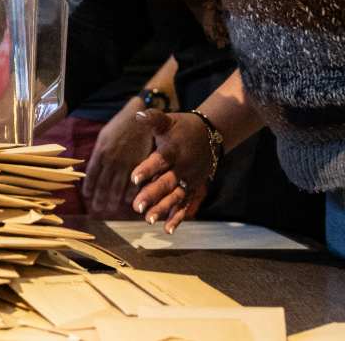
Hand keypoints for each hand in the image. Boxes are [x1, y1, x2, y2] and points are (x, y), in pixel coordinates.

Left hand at [82, 100, 154, 218]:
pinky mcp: (140, 164)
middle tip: (97, 209)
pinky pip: (134, 183)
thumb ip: (99, 153)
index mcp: (100, 152)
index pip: (91, 175)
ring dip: (112, 200)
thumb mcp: (104, 136)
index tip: (87, 197)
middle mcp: (111, 159)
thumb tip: (93, 169)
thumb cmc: (120, 125)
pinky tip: (128, 201)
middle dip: (99, 198)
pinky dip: (130, 194)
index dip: (89, 187)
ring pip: (117, 187)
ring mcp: (125, 162)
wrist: (140, 115)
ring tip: (109, 209)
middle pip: (102, 184)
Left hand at [128, 109, 214, 232]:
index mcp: (174, 150)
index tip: (134, 178)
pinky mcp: (194, 189)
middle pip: (166, 182)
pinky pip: (186, 205)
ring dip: (163, 209)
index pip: (159, 160)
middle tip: (136, 206)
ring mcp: (190, 180)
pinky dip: (178, 218)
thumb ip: (153, 118)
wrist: (211, 136)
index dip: (147, 169)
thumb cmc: (182, 128)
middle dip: (152, 195)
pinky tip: (168, 230)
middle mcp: (183, 167)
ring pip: (175, 197)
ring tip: (148, 220)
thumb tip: (138, 115)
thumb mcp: (168, 120)